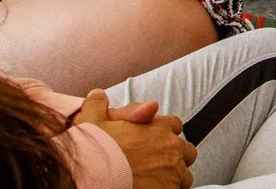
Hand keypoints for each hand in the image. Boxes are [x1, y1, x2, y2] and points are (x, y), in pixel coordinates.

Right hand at [79, 91, 194, 188]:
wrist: (97, 177)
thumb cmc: (95, 151)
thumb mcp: (91, 123)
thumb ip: (97, 106)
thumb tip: (97, 94)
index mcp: (159, 125)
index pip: (174, 125)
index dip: (164, 133)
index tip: (154, 142)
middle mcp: (172, 146)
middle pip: (185, 150)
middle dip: (174, 156)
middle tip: (157, 165)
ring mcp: (175, 170)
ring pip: (185, 173)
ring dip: (174, 176)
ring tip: (156, 182)